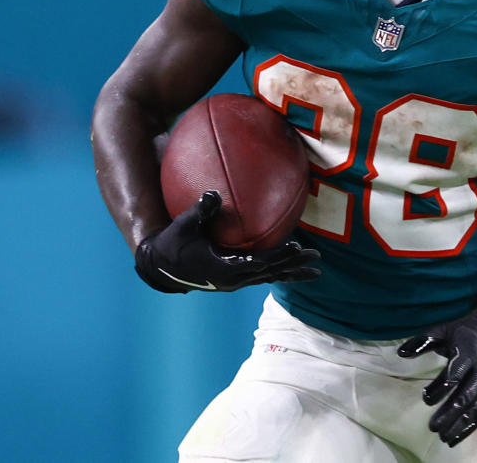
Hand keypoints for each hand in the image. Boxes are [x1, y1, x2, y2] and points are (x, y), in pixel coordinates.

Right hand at [134, 190, 320, 292]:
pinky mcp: (234, 279)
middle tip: (316, 258)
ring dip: (291, 273)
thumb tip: (214, 193)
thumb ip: (201, 211)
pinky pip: (261, 276)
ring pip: (269, 278)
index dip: (278, 256)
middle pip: (271, 273)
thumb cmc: (172, 244)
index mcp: (225, 270)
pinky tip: (291, 267)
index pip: (258, 263)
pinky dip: (278, 271)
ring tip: (314, 271)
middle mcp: (234, 280)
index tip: (296, 247)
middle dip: (294, 266)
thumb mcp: (184, 226)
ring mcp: (235, 282)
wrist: (160, 267)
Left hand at [397, 307, 476, 446]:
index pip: (455, 375)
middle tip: (432, 427)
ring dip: (460, 425)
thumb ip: (422, 341)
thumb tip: (400, 352)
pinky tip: (456, 438)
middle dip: (449, 413)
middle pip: (465, 396)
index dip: (440, 388)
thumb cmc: (462, 333)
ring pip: (475, 409)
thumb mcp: (442, 331)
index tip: (425, 398)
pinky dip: (470, 428)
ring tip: (443, 438)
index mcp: (468, 354)